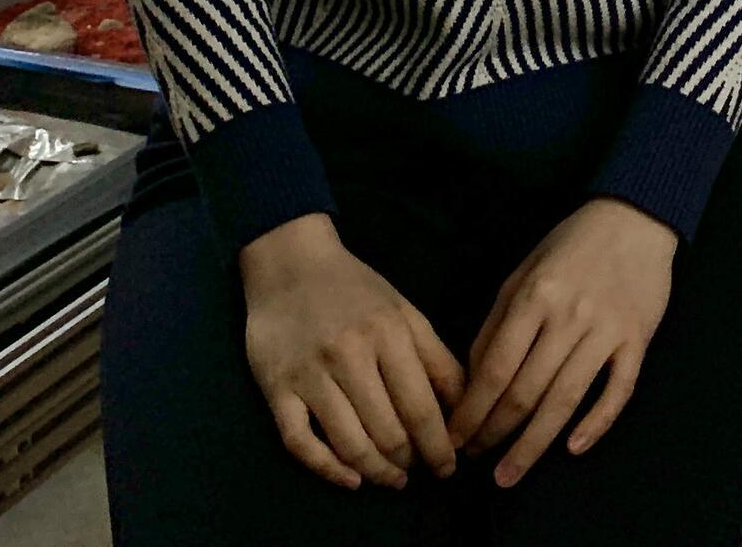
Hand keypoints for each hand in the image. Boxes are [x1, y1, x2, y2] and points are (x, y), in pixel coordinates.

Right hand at [238, 215, 466, 491]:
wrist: (289, 263)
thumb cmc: (354, 289)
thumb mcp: (404, 311)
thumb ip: (436, 358)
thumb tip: (466, 407)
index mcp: (388, 333)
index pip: (420, 407)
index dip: (439, 446)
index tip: (449, 467)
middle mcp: (349, 355)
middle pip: (387, 432)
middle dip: (410, 461)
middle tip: (419, 470)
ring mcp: (309, 375)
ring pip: (349, 444)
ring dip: (377, 472)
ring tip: (393, 479)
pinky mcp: (275, 389)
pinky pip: (300, 443)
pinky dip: (328, 470)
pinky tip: (351, 480)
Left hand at [448, 198, 676, 486]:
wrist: (635, 219)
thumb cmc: (570, 246)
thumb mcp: (523, 274)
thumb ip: (496, 324)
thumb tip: (472, 380)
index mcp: (534, 298)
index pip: (494, 369)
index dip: (471, 411)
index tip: (454, 438)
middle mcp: (568, 317)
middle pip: (525, 392)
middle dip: (494, 433)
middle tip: (474, 460)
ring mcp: (606, 331)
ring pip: (564, 400)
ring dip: (533, 444)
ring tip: (508, 474)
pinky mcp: (637, 341)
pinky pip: (617, 391)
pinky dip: (596, 424)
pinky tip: (573, 449)